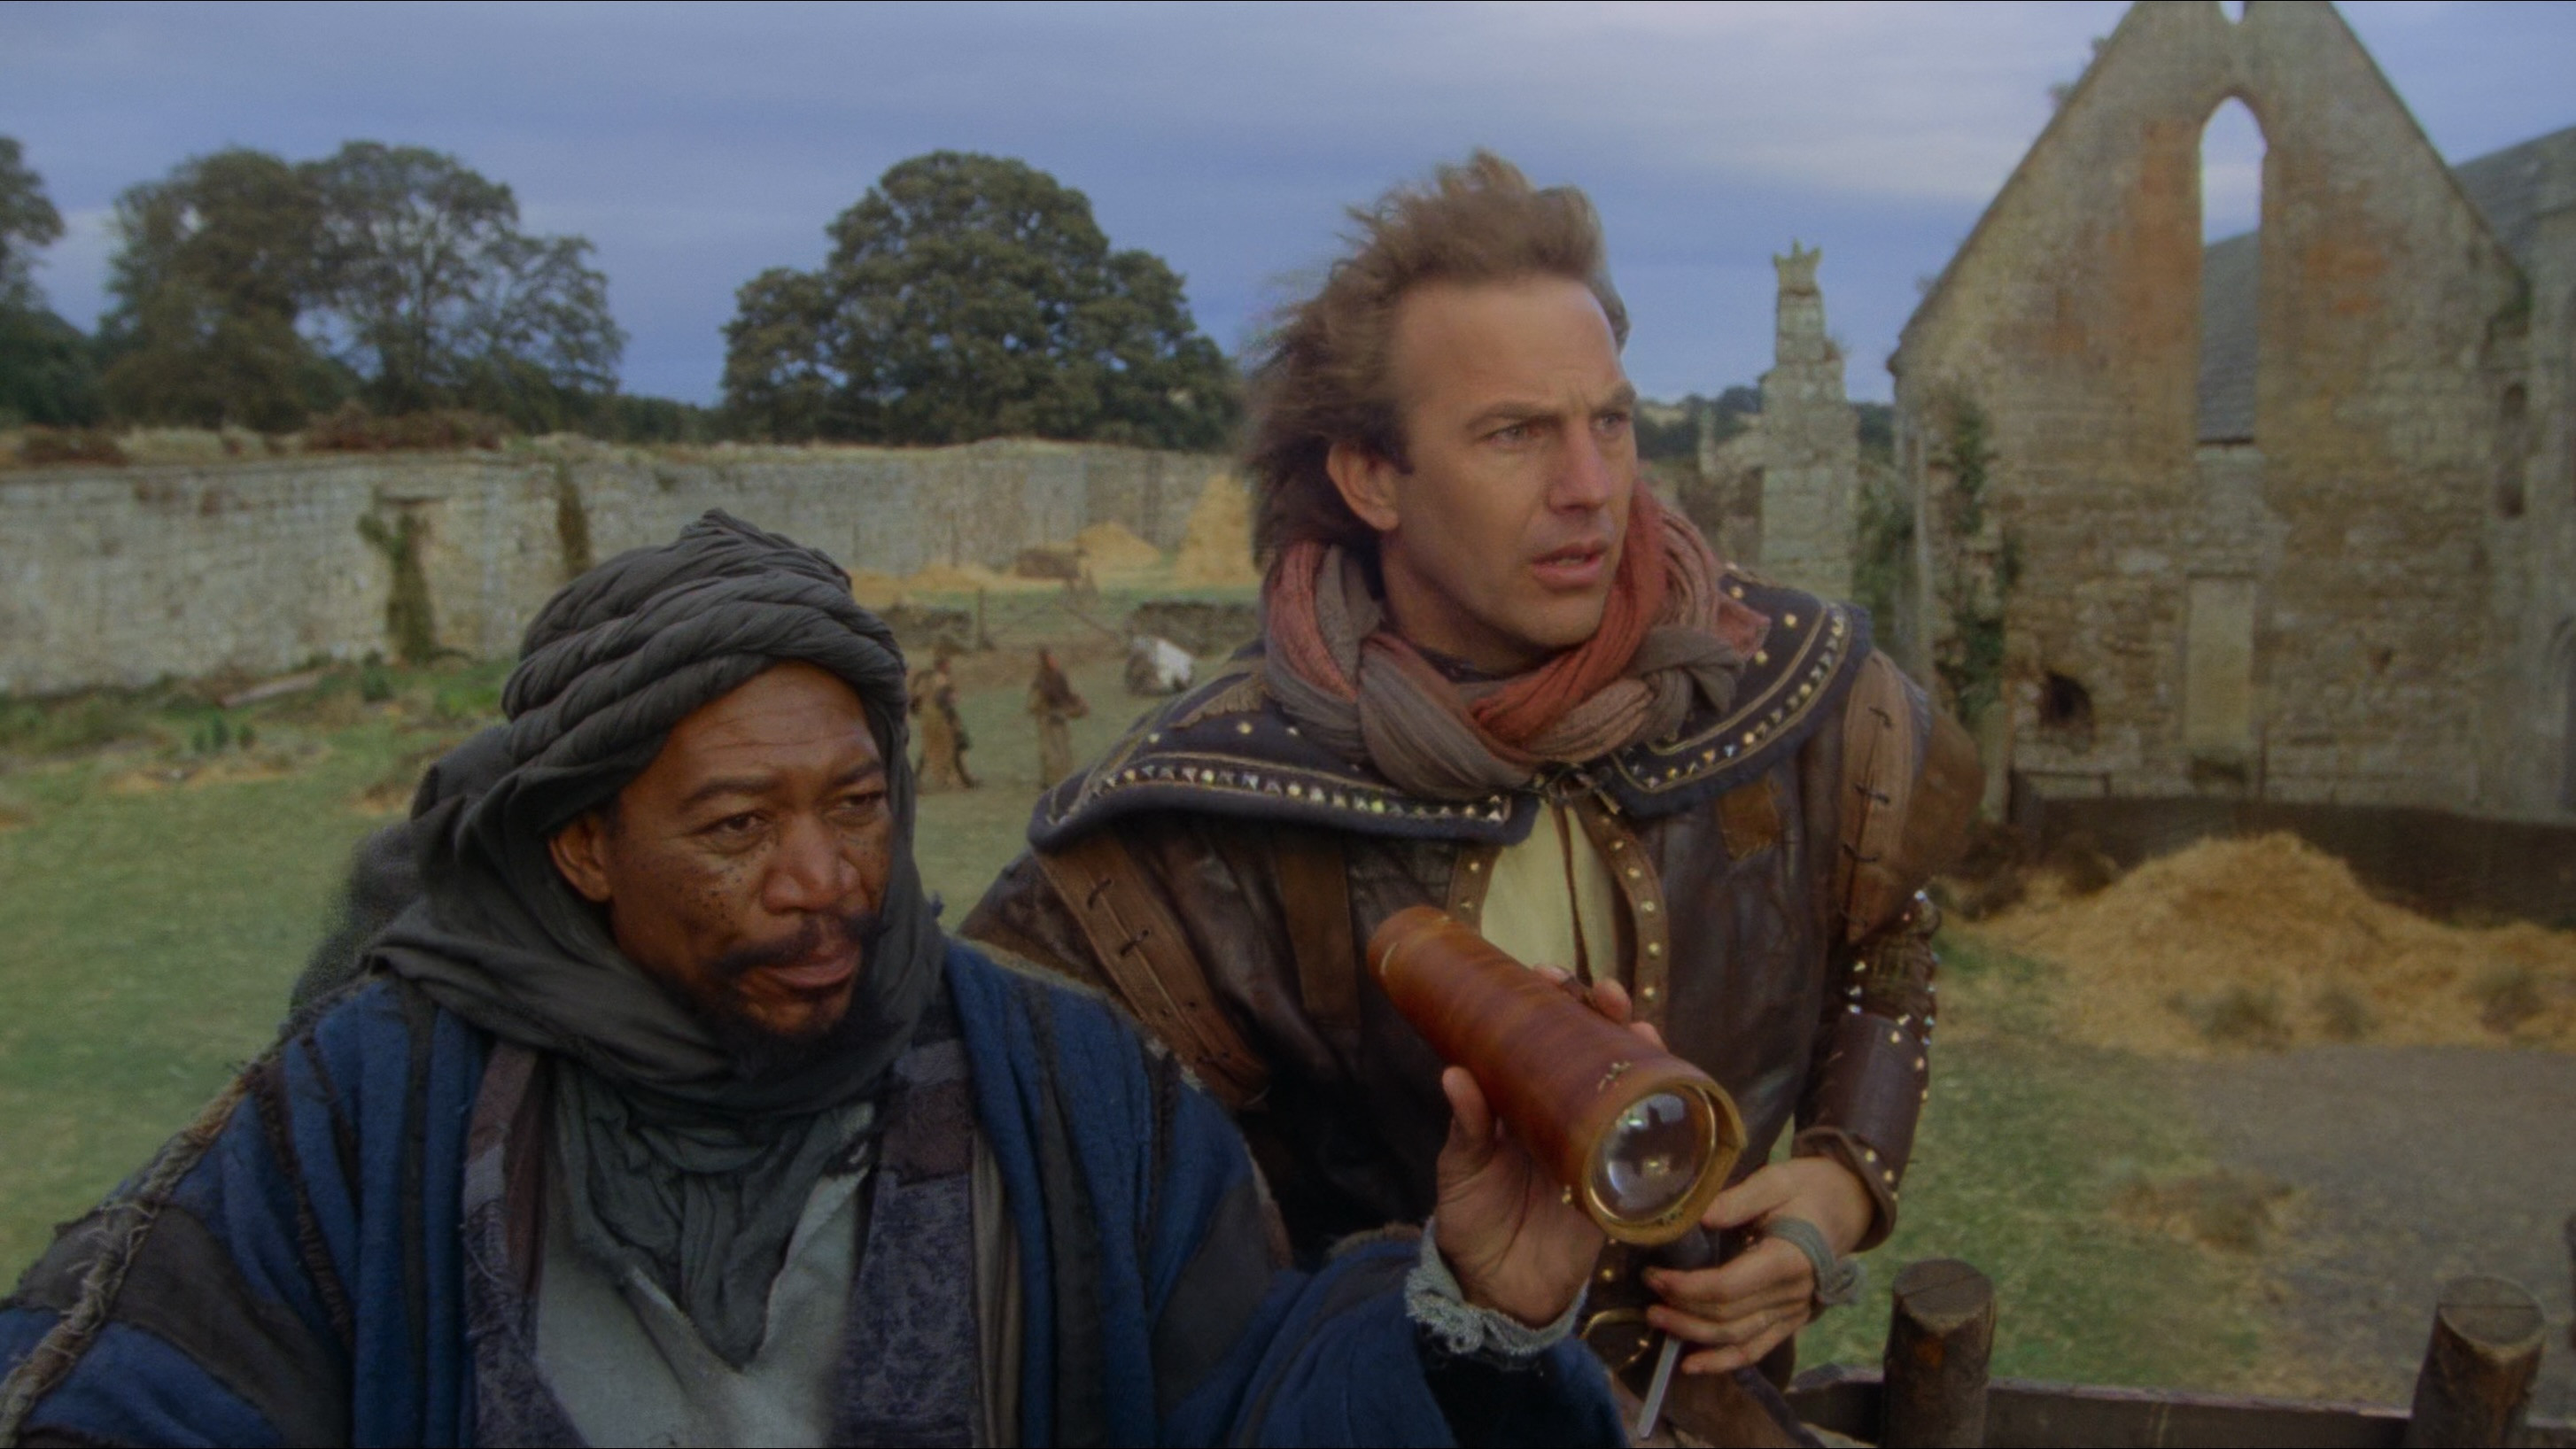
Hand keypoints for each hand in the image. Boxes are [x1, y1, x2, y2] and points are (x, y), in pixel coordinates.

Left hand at [1432, 974, 1655, 1325]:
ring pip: (1626, 1085)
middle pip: (1595, 1050)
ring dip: (1639, 1052)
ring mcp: (1594, 1142)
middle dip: (1606, 1014)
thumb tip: (1455, 1075)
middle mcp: (1563, 1111)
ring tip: (1641, 1028)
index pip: (1542, 1036)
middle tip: (1606, 994)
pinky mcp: (1618, 1181)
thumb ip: (1467, 1128)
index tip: (1548, 974)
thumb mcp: (1461, 1170)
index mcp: (1521, 1099)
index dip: (1551, 1001)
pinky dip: (1662, 1115)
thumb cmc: (1472, 1220)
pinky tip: (1669, 1088)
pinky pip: (1648, 1144)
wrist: (1497, 1289)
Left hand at [1642, 1156, 1872, 1374]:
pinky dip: (1724, 1361)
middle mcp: (1792, 1295)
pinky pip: (1755, 1349)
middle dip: (1682, 1310)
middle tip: (1648, 1295)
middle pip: (1727, 1317)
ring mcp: (1793, 1312)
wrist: (1850, 1203)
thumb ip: (1737, 1200)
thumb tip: (1698, 1216)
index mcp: (1787, 1260)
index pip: (1728, 1287)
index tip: (1654, 1275)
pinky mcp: (1791, 1320)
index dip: (1686, 1287)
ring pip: (1737, 1338)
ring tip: (1658, 1321)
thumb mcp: (1776, 1181)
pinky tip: (1692, 1365)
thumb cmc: (1809, 1188)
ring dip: (1694, 1335)